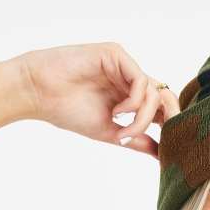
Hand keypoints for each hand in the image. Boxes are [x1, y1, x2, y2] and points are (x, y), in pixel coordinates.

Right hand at [14, 42, 179, 159]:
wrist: (39, 94)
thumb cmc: (68, 111)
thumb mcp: (110, 132)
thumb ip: (137, 139)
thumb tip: (162, 155)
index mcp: (130, 96)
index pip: (161, 107)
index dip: (170, 124)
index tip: (169, 148)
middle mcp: (129, 79)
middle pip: (165, 97)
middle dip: (169, 118)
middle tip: (166, 138)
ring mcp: (124, 66)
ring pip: (153, 93)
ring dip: (142, 118)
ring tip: (121, 130)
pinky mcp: (116, 55)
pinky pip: (140, 81)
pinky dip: (134, 103)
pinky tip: (117, 113)